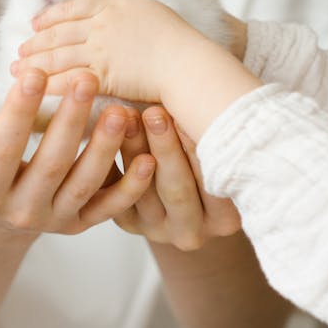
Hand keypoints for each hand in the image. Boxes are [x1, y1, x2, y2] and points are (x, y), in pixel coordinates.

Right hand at [0, 69, 154, 244]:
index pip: (2, 149)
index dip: (18, 112)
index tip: (35, 72)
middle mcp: (20, 210)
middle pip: (51, 165)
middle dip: (71, 120)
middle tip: (88, 78)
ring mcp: (53, 220)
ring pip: (85, 185)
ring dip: (106, 148)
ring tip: (122, 110)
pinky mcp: (79, 224)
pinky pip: (109, 208)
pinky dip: (131, 186)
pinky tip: (148, 157)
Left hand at [15, 0, 200, 105]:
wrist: (184, 62)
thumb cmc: (174, 35)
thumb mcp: (147, 5)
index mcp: (111, 6)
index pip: (72, 8)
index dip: (50, 16)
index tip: (35, 23)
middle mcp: (100, 27)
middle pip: (59, 33)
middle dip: (35, 42)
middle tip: (18, 50)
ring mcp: (99, 52)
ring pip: (58, 56)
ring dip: (34, 64)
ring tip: (17, 70)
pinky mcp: (102, 77)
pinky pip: (68, 80)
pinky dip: (49, 84)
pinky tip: (35, 89)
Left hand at [113, 105, 240, 249]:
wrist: (179, 179)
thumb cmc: (209, 151)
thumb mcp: (218, 151)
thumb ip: (213, 138)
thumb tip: (206, 96)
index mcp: (224, 220)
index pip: (214, 187)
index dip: (199, 151)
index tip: (187, 118)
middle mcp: (192, 231)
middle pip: (177, 190)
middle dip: (165, 148)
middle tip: (154, 114)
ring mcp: (157, 230)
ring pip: (141, 191)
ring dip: (133, 149)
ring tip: (126, 116)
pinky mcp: (128, 223)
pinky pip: (114, 193)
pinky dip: (111, 161)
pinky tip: (103, 133)